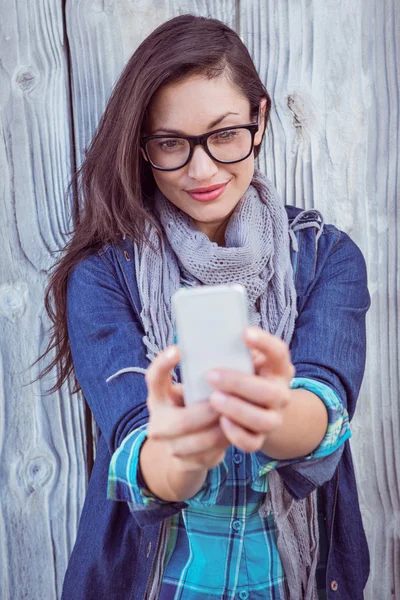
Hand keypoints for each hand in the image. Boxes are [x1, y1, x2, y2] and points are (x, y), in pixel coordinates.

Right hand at [145, 345, 229, 471]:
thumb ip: (200, 375)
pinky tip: (237, 432)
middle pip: (181, 421)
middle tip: (229, 401)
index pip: (154, 379)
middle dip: (208, 413)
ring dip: (222, 429)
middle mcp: (158, 423)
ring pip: (200, 442)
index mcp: (158, 398)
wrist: (180, 446)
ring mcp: (170, 446)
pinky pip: (209, 456)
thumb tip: (237, 350)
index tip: (178, 349)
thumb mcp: (187, 390)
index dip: (163, 364)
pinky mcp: (185, 463)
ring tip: (239, 417)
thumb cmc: (189, 406)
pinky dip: (225, 444)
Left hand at [207, 326, 294, 452]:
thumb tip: (212, 336)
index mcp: (278, 369)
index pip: (279, 353)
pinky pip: (251, 443)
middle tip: (211, 375)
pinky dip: (236, 433)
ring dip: (236, 409)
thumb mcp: (246, 361)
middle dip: (238, 383)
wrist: (257, 409)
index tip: (244, 332)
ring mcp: (273, 419)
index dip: (265, 343)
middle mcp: (281, 394)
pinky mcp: (260, 439)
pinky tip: (221, 421)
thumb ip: (236, 351)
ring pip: (262, 420)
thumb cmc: (244, 376)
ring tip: (213, 399)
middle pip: (269, 392)